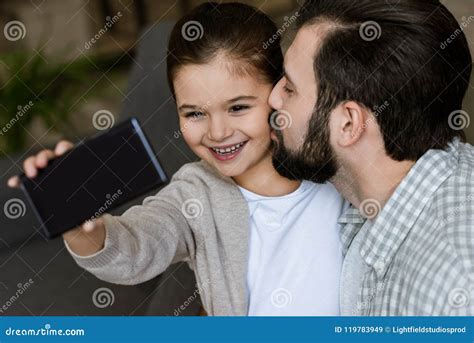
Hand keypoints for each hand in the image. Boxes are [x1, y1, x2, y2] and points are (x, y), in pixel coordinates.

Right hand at [7, 140, 104, 255]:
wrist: (80, 224)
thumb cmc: (90, 213)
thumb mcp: (95, 216)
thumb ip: (94, 220)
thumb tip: (90, 226)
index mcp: (78, 169)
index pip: (70, 152)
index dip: (64, 148)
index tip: (61, 151)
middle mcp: (62, 169)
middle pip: (51, 155)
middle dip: (44, 156)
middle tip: (43, 164)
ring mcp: (49, 177)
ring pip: (36, 164)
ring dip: (30, 165)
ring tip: (31, 175)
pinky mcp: (39, 187)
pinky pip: (26, 180)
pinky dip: (19, 180)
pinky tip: (14, 182)